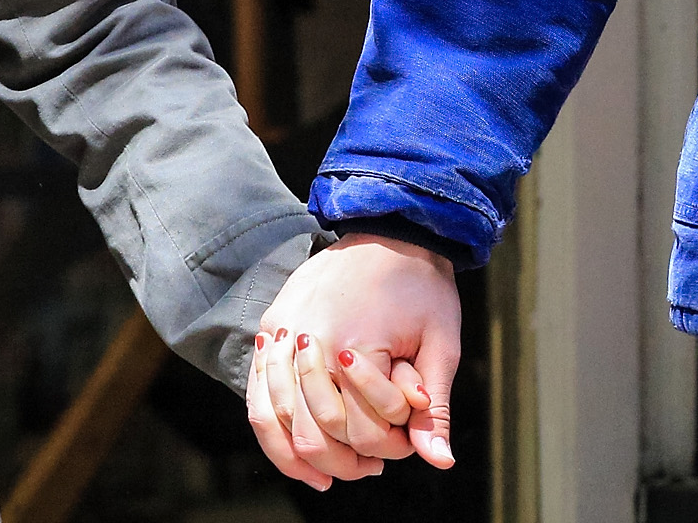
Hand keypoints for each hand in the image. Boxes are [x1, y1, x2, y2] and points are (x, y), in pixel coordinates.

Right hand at [247, 233, 461, 488]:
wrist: (390, 227)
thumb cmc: (421, 285)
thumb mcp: (440, 343)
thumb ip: (434, 407)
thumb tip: (440, 461)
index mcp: (355, 343)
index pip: (361, 430)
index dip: (387, 448)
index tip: (405, 444)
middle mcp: (310, 340)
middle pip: (314, 433)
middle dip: (344, 460)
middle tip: (370, 467)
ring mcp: (283, 331)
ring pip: (277, 420)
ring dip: (302, 456)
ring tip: (330, 472)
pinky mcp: (271, 324)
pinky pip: (257, 393)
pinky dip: (272, 430)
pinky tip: (294, 452)